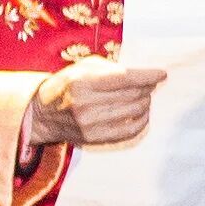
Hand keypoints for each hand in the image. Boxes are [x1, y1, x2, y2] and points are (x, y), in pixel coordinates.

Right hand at [29, 56, 166, 145]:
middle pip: (132, 95)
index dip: (147, 76)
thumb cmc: (67, 84)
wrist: (43, 114)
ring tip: (145, 97)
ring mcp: (90, 124)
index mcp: (83, 81)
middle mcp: (87, 104)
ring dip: (146, 103)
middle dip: (147, 88)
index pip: (124, 78)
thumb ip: (111, 68)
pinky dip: (142, 122)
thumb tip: (143, 76)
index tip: (162, 74)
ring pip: (133, 112)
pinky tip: (143, 115)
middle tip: (151, 84)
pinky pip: (128, 131)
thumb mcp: (83, 67)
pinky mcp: (94, 138)